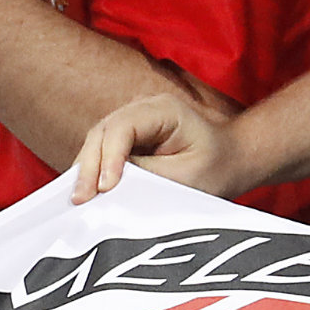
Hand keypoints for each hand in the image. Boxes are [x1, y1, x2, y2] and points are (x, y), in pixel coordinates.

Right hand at [70, 91, 246, 201]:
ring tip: (78, 200)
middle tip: (80, 199)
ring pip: (96, 142)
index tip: (106, 189)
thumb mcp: (188, 177)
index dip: (110, 156)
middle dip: (89, 166)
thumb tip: (110, 188)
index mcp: (164, 110)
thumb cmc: (216, 168)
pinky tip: (85, 195)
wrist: (231, 161)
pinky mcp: (125, 140)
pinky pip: (100, 153)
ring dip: (85, 170)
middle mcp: (142, 109)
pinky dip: (92, 173)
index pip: (124, 127)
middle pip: (103, 132)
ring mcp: (131, 123)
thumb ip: (150, 177)